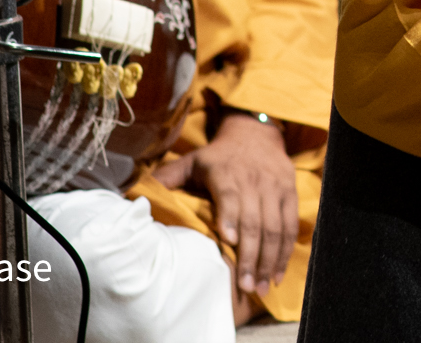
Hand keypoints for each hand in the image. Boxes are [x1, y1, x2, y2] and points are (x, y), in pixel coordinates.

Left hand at [148, 109, 297, 297]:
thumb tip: (129, 198)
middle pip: (255, 220)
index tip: (227, 240)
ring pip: (276, 226)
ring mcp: (274, 187)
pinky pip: (291, 224)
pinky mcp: (290, 192)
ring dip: (270, 259)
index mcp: (225, 172)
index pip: (231, 195)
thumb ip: (166, 179)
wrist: (255, 133)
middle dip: (252, 255)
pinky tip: (278, 272)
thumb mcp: (189, 161)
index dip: (230, 216)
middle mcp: (253, 179)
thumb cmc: (216, 156)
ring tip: (262, 287)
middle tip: (246, 285)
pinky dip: (286, 250)